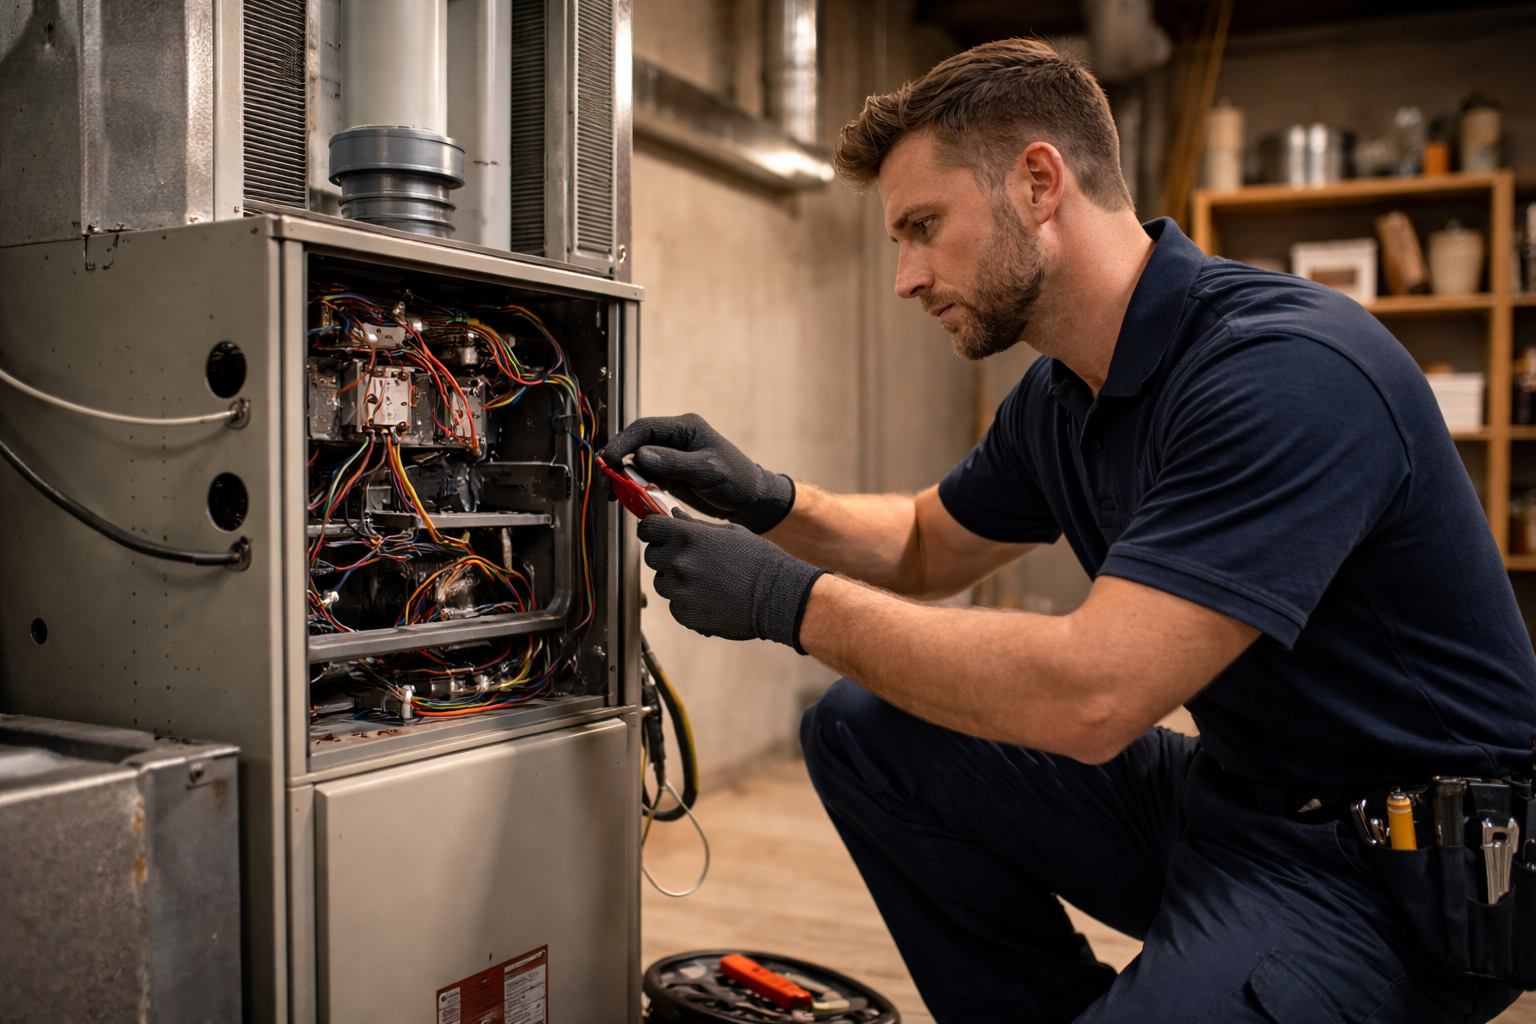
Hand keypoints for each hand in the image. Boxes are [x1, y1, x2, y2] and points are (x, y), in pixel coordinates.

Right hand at [602, 413, 793, 533]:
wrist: (750, 500)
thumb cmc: (736, 480)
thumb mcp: (707, 470)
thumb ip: (674, 462)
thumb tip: (641, 456)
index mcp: (685, 427)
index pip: (645, 429)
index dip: (623, 443)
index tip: (610, 461)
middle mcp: (674, 438)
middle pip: (635, 444)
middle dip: (618, 462)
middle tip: (606, 482)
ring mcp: (670, 456)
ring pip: (636, 462)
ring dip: (623, 477)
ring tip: (613, 494)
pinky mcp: (668, 474)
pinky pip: (644, 477)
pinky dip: (633, 487)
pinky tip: (626, 498)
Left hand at [639, 511, 827, 650]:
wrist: (778, 596)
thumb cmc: (759, 560)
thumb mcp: (730, 533)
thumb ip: (695, 525)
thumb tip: (674, 515)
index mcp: (688, 536)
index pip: (648, 528)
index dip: (651, 531)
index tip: (657, 535)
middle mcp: (679, 562)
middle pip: (651, 556)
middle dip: (665, 556)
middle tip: (689, 560)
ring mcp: (680, 590)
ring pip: (662, 582)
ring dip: (675, 581)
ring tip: (705, 582)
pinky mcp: (685, 614)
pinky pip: (674, 605)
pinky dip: (687, 603)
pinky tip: (710, 599)